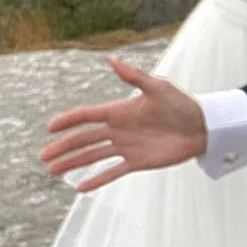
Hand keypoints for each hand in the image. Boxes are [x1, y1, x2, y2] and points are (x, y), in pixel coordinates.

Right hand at [38, 56, 208, 192]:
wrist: (203, 128)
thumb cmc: (182, 104)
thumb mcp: (158, 88)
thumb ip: (134, 77)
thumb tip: (112, 59)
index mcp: (119, 111)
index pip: (87, 116)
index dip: (69, 121)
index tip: (51, 127)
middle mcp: (118, 129)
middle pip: (84, 139)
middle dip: (64, 147)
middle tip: (43, 157)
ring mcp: (126, 147)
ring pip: (93, 156)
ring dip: (73, 163)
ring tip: (52, 171)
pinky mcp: (137, 162)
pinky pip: (112, 172)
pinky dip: (96, 180)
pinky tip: (79, 187)